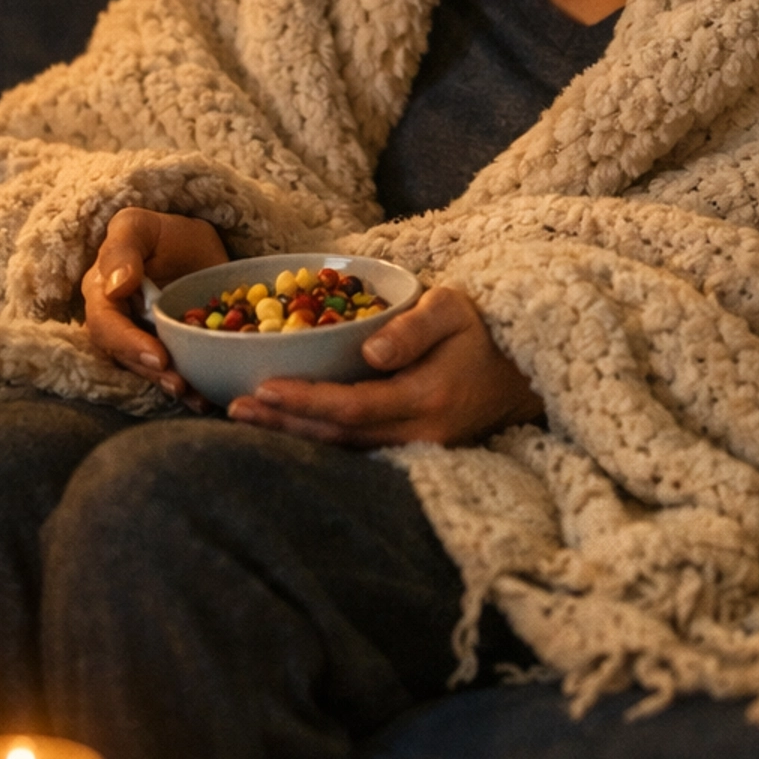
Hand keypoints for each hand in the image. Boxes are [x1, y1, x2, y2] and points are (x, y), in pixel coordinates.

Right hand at [82, 208, 227, 400]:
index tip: (158, 356)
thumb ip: (121, 248)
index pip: (104, 325)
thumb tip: (114, 286)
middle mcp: (115, 324)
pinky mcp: (166, 353)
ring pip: (148, 371)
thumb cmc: (162, 233)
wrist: (195, 247)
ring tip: (196, 397)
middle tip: (180, 384)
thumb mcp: (139, 226)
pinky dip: (189, 389)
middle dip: (152, 373)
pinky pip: (172, 375)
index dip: (128, 344)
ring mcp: (140, 341)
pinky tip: (206, 398)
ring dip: (170, 386)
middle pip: (125, 357)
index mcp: (100, 294)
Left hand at [227, 285, 542, 446]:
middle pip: (338, 436)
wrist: (525, 369)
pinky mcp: (415, 449)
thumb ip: (414, 328)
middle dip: (283, 423)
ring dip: (293, 433)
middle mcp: (421, 433)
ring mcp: (420, 447)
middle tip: (233, 408)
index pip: (352, 407)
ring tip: (246, 417)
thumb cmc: (483, 328)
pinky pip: (358, 448)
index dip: (304, 401)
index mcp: (427, 397)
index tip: (262, 387)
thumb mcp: (453, 309)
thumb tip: (371, 350)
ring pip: (345, 448)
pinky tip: (285, 425)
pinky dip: (317, 437)